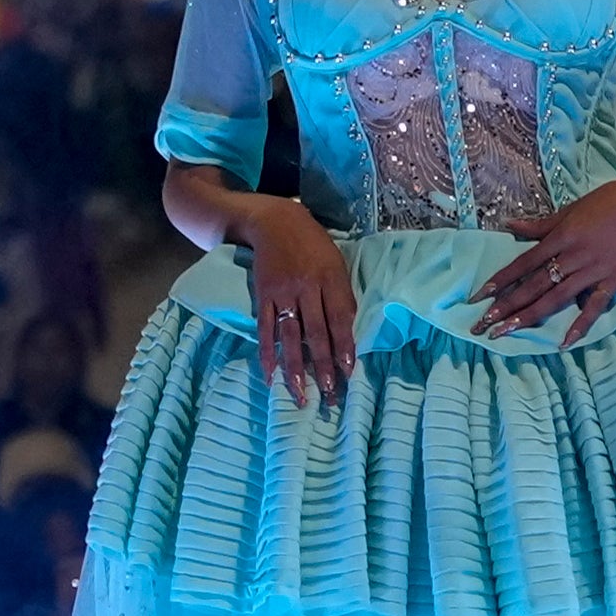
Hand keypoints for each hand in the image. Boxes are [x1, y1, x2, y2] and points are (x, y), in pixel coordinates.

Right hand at [242, 198, 356, 402]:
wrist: (274, 222)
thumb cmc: (313, 245)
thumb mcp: (336, 263)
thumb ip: (342, 296)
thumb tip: (351, 333)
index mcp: (331, 278)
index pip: (341, 319)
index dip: (345, 347)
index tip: (350, 373)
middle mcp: (308, 287)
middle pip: (317, 332)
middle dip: (324, 365)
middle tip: (330, 393)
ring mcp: (283, 293)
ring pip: (291, 336)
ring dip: (296, 367)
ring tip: (301, 393)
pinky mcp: (264, 296)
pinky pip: (266, 329)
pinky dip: (267, 353)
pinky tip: (271, 375)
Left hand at [478, 174, 615, 338]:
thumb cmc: (613, 200)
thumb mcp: (573, 208)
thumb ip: (542, 224)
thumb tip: (511, 226)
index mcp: (560, 237)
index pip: (523, 264)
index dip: (500, 281)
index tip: (479, 297)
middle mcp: (571, 256)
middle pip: (533, 285)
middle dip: (506, 306)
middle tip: (483, 325)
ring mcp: (592, 271)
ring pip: (555, 298)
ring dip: (529, 316)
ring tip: (508, 332)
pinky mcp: (614, 280)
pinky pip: (594, 306)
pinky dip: (580, 324)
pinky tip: (565, 342)